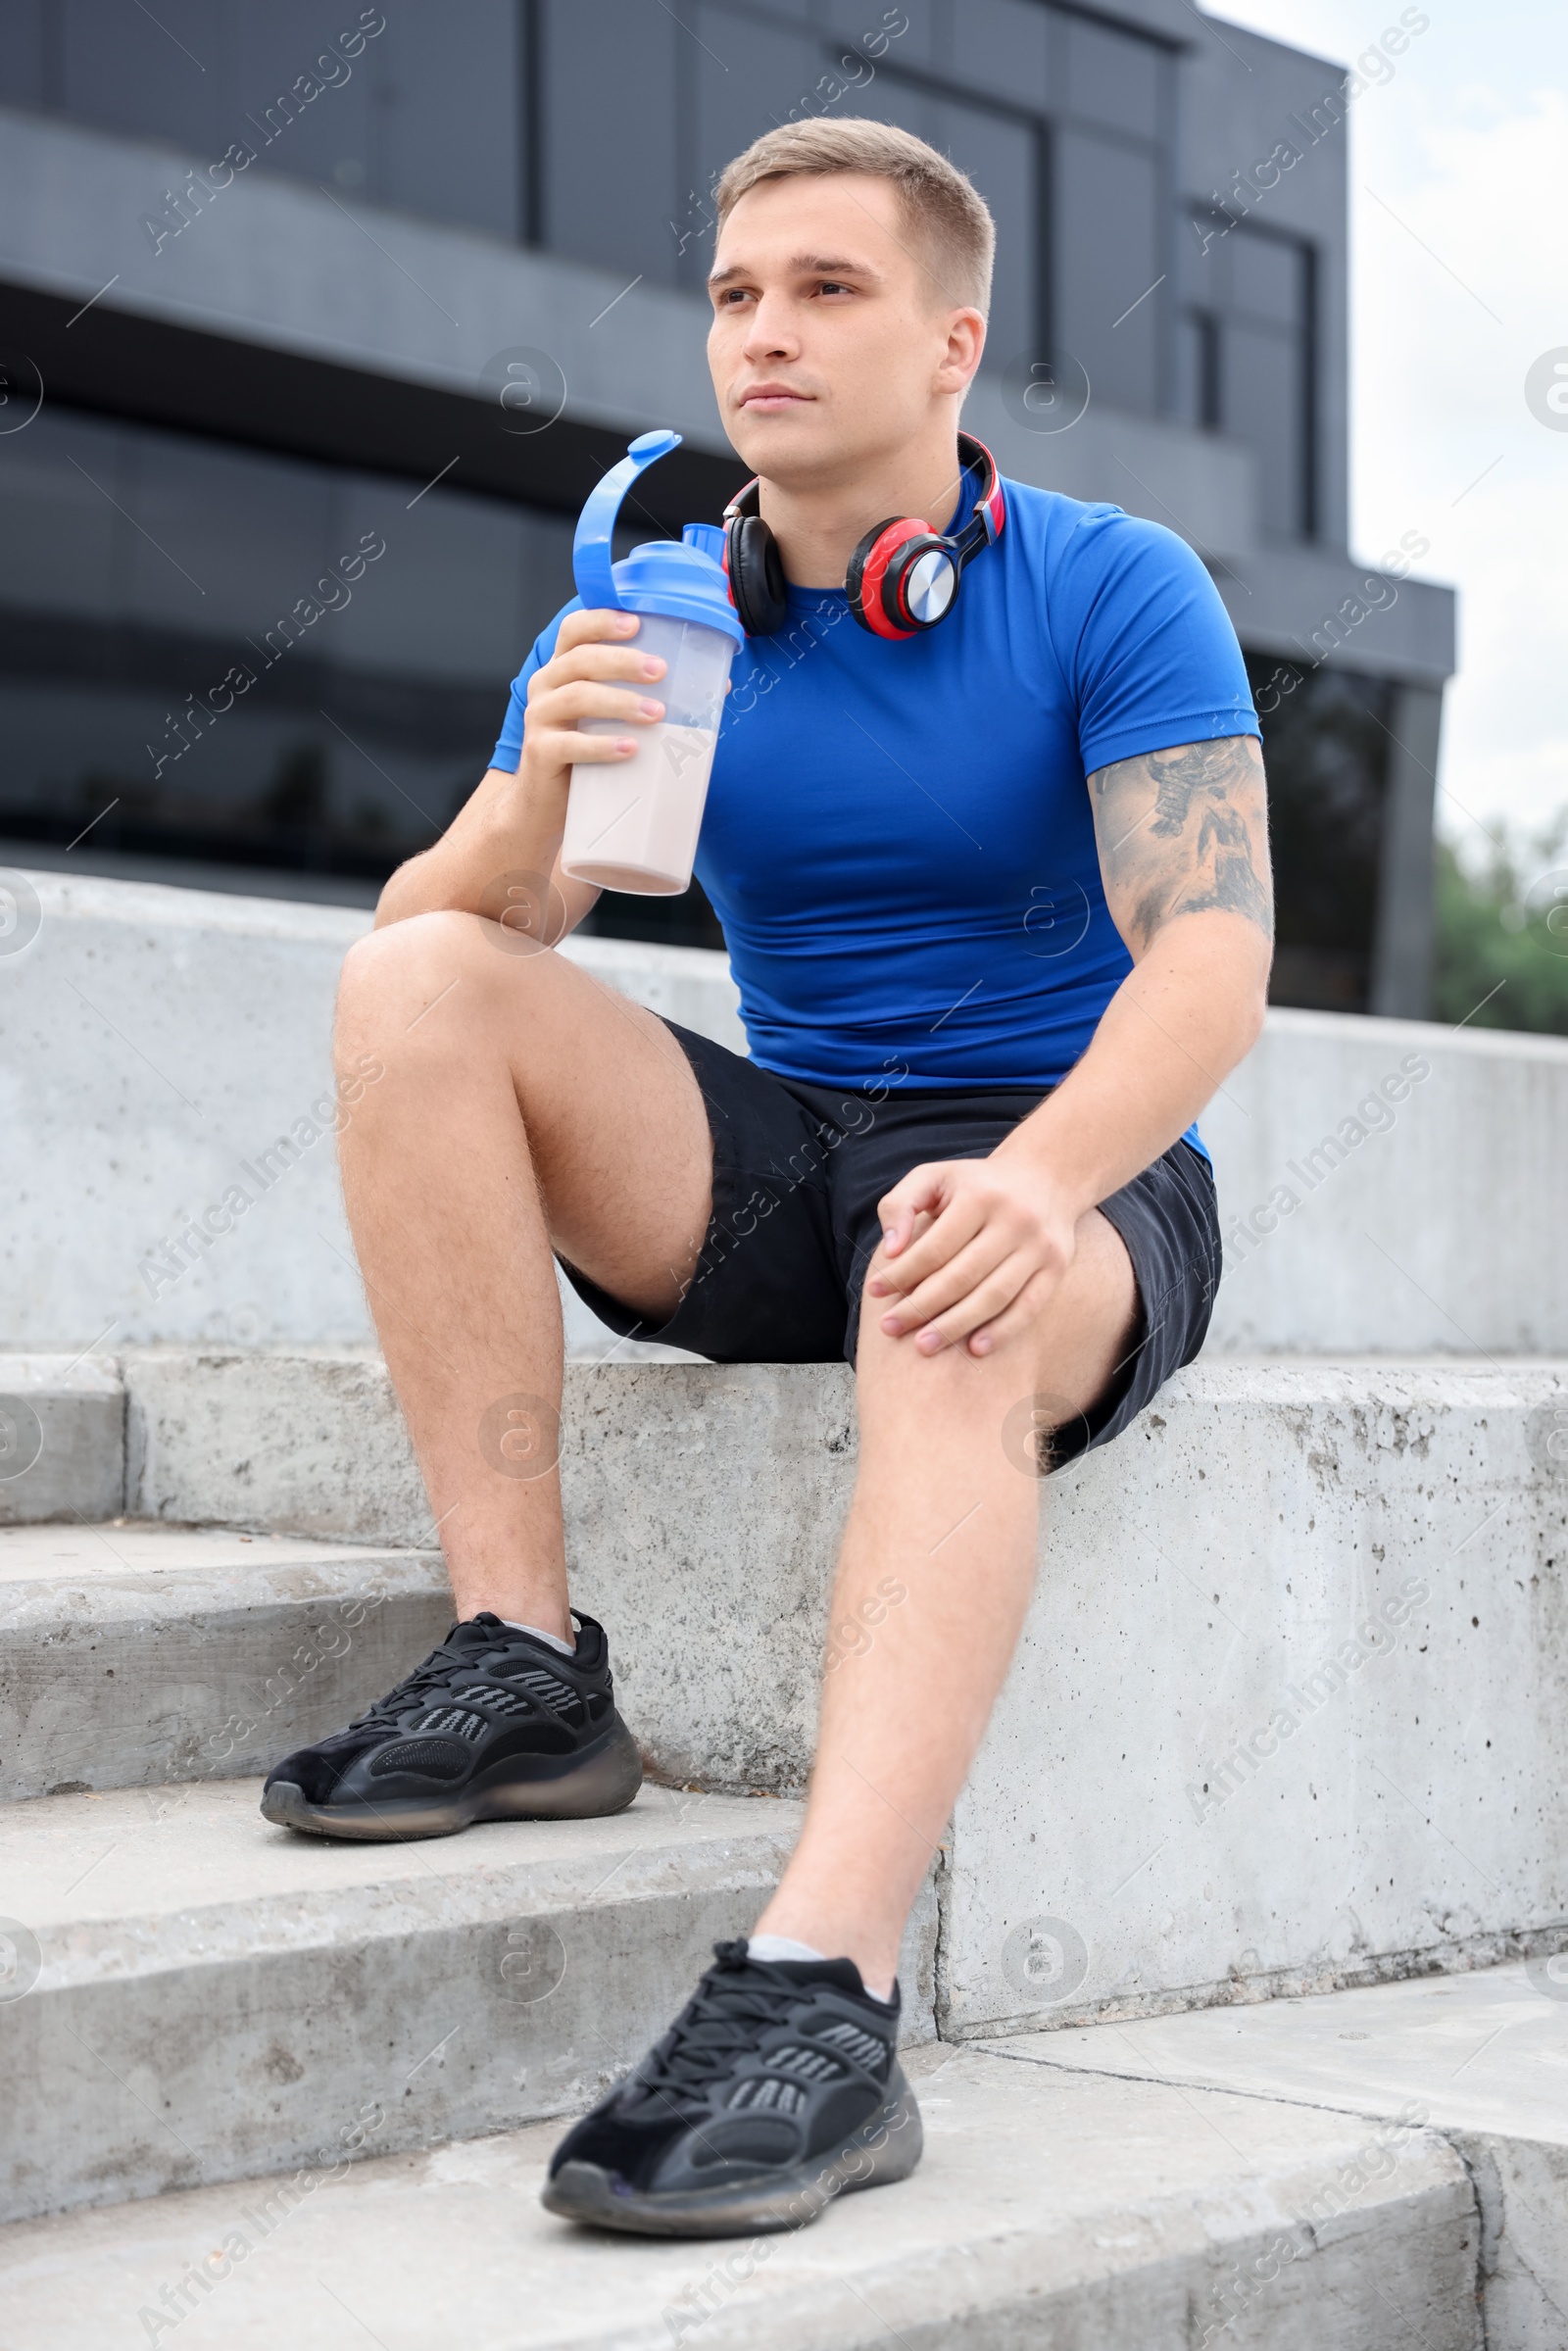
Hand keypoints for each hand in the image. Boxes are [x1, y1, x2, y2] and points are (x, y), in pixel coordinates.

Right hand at [519, 607, 667, 799]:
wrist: (548, 806)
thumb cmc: (587, 755)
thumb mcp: (611, 718)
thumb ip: (646, 696)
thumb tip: (715, 686)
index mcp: (564, 669)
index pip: (575, 629)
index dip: (601, 620)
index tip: (635, 624)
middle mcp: (547, 685)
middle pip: (581, 659)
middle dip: (623, 661)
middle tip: (660, 671)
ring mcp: (539, 718)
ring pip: (577, 696)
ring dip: (620, 702)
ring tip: (655, 714)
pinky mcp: (540, 752)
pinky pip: (570, 744)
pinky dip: (602, 745)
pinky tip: (629, 749)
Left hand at [867, 1157, 1080, 1355]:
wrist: (1045, 1177)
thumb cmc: (975, 1185)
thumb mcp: (934, 1177)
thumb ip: (901, 1204)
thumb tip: (891, 1249)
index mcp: (979, 1196)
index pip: (935, 1246)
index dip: (902, 1272)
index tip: (875, 1291)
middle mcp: (1014, 1220)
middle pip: (961, 1276)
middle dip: (922, 1306)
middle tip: (890, 1327)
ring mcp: (1039, 1246)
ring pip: (993, 1296)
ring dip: (956, 1326)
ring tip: (924, 1346)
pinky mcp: (1056, 1267)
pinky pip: (1029, 1307)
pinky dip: (1002, 1331)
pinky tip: (975, 1348)